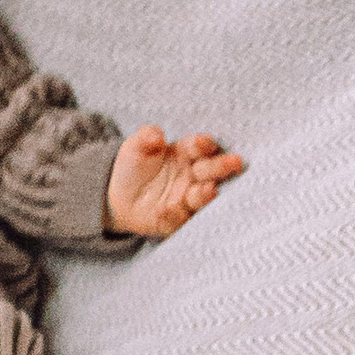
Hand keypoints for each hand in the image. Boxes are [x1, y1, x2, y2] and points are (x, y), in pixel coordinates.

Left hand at [105, 124, 243, 239]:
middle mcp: (192, 176)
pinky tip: (166, 211)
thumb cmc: (133, 165)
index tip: (205, 144)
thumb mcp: (135, 147)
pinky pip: (178, 219)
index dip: (203, 144)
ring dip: (205, 194)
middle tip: (236, 163)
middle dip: (222, 166)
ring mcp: (186, 198)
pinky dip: (174, 216)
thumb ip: (146, 137)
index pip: (198, 147)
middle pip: (209, 170)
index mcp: (185, 153)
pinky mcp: (176, 219)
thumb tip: (157, 135)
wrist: (118, 196)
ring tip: (208, 189)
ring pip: (200, 197)